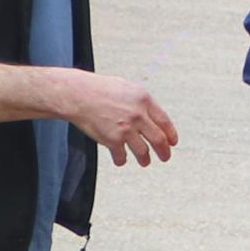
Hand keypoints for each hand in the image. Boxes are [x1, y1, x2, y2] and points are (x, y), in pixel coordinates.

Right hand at [53, 68, 177, 166]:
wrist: (77, 95)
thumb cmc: (99, 89)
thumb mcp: (127, 88)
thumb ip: (141, 103)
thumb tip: (152, 118)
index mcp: (144, 100)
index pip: (164, 122)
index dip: (171, 135)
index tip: (172, 142)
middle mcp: (137, 115)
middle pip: (158, 140)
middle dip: (164, 152)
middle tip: (165, 157)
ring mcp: (125, 129)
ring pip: (143, 152)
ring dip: (145, 159)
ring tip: (144, 161)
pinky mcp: (112, 140)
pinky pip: (121, 156)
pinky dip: (121, 160)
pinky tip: (120, 159)